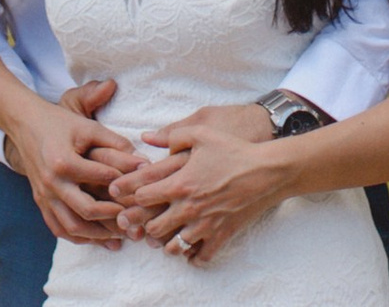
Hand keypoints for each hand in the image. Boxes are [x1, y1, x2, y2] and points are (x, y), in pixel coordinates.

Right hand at [4, 81, 135, 247]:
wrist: (26, 124)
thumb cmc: (60, 123)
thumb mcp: (87, 127)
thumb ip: (115, 142)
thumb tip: (142, 161)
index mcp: (63, 161)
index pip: (99, 178)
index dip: (122, 183)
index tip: (141, 188)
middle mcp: (52, 183)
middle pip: (86, 210)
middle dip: (112, 217)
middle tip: (133, 218)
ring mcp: (44, 196)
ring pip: (72, 227)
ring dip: (97, 235)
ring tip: (119, 235)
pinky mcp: (41, 203)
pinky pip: (59, 229)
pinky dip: (78, 237)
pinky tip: (96, 238)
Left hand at [108, 103, 290, 260]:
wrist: (266, 171)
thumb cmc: (233, 149)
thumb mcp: (202, 131)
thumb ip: (173, 134)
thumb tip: (148, 137)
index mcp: (180, 183)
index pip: (143, 196)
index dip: (129, 195)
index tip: (122, 195)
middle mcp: (189, 208)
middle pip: (153, 227)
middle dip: (143, 224)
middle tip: (138, 221)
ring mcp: (205, 225)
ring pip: (174, 247)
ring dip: (165, 242)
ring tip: (163, 235)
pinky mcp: (221, 235)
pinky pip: (201, 257)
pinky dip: (192, 256)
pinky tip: (189, 249)